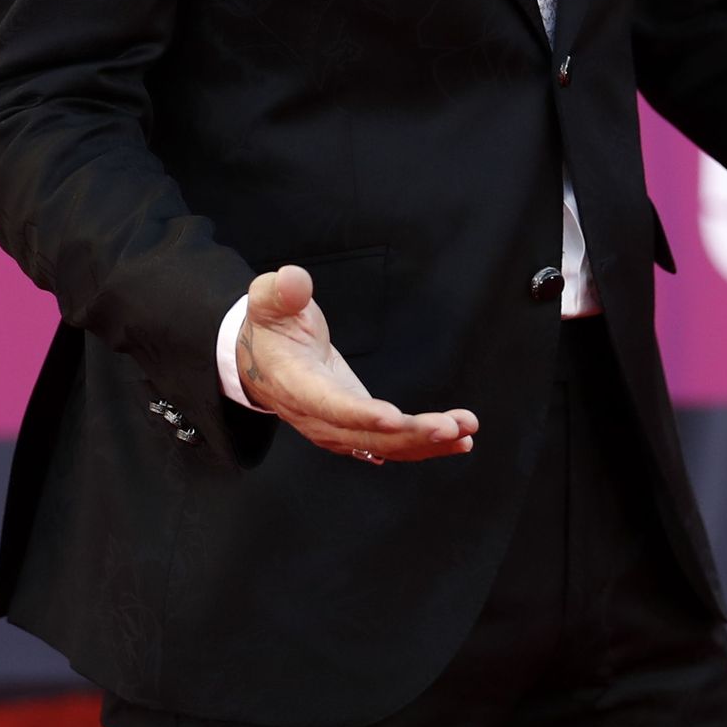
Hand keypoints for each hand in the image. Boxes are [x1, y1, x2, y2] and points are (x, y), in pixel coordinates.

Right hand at [236, 265, 478, 463]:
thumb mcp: (268, 301)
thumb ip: (280, 291)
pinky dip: (421, 445)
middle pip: (365, 435)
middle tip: (450, 428)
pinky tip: (455, 442)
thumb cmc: (271, 327)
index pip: (329, 404)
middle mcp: (317, 416)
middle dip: (410, 434)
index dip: (361, 414)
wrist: (261, 360)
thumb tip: (292, 280)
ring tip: (464, 432)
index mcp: (296, 384)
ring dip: (425, 442)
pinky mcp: (353, 429)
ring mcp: (336, 428)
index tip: (394, 419)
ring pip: (382, 446)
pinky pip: (388, 445)